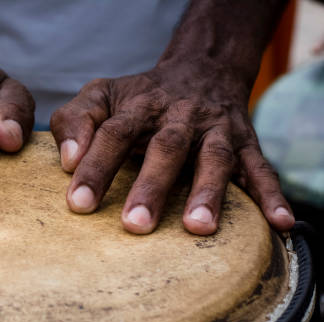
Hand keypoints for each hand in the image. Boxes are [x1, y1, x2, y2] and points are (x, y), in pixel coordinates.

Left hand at [50, 61, 294, 234]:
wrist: (198, 72)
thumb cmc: (138, 98)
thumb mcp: (100, 96)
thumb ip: (76, 120)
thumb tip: (66, 159)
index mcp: (139, 106)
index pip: (113, 133)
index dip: (95, 166)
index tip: (78, 203)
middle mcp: (179, 116)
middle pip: (166, 148)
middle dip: (151, 186)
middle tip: (135, 225)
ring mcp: (216, 129)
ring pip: (215, 158)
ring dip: (209, 191)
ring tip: (198, 227)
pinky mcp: (246, 142)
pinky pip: (261, 168)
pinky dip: (271, 194)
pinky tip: (278, 222)